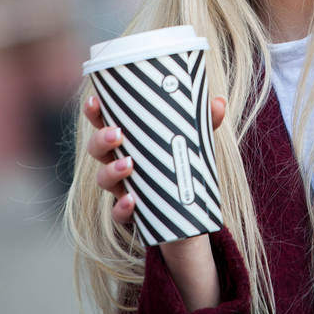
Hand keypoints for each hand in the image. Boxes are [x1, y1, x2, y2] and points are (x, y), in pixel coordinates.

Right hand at [83, 92, 226, 225]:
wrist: (186, 206)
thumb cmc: (179, 159)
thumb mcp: (193, 138)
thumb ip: (205, 120)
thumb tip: (219, 103)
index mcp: (128, 137)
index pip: (103, 120)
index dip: (94, 111)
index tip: (95, 101)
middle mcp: (117, 159)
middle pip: (97, 148)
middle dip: (101, 140)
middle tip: (117, 134)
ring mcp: (121, 186)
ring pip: (103, 178)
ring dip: (111, 171)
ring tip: (128, 165)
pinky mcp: (129, 212)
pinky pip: (117, 212)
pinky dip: (122, 207)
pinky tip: (131, 201)